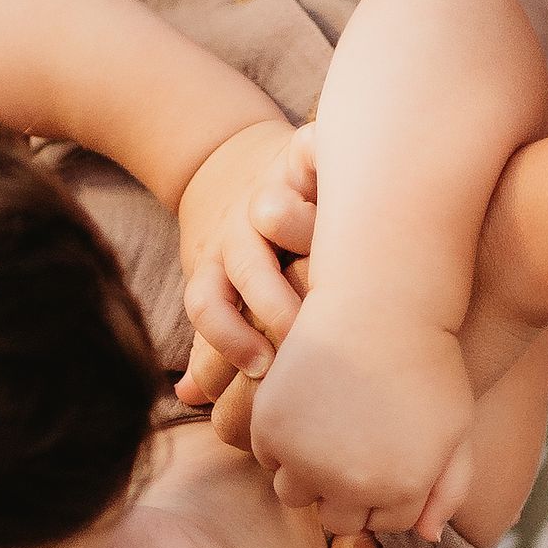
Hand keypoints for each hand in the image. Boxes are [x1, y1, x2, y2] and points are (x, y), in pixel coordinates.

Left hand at [176, 117, 310, 386]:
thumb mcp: (216, 291)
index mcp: (216, 266)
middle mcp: (240, 230)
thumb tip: (186, 396)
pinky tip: (361, 193)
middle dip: (272, 304)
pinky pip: (308, 151)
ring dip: (299, 236)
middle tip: (305, 335)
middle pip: (246, 268)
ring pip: (273, 212)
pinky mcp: (297, 151)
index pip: (209, 305)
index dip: (228, 336)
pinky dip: (326, 165)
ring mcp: (270, 188)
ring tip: (336, 270)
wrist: (228, 162)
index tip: (259, 368)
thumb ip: (212, 346)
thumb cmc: (238, 251)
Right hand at [248, 285, 475, 538]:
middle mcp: (352, 485)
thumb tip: (426, 536)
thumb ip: (450, 488)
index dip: (386, 490)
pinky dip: (282, 440)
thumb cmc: (428, 362)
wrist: (381, 303)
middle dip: (346, 492)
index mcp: (402, 491)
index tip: (388, 450)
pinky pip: (268, 459)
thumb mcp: (455, 427)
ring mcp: (307, 460)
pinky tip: (306, 404)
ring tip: (327, 427)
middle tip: (354, 442)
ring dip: (308, 473)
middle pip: (338, 520)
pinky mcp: (271, 430)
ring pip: (296, 495)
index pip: (384, 524)